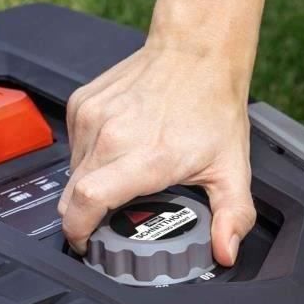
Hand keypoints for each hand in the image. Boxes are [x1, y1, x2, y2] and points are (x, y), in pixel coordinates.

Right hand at [58, 42, 255, 264]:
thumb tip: (225, 251)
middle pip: (72, 194)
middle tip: (107, 219)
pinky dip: (87, 158)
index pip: (87, 201)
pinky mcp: (82, 103)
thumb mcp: (232, 168)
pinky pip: (73, 146)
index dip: (78, 230)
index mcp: (145, 157)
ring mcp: (93, 116)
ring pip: (70, 171)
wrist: (197, 53)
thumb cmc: (213, 105)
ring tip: (120, 179)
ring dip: (87, 185)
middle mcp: (112, 136)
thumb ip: (233, 215)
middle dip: (83, 215)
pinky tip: (115, 151)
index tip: (84, 243)